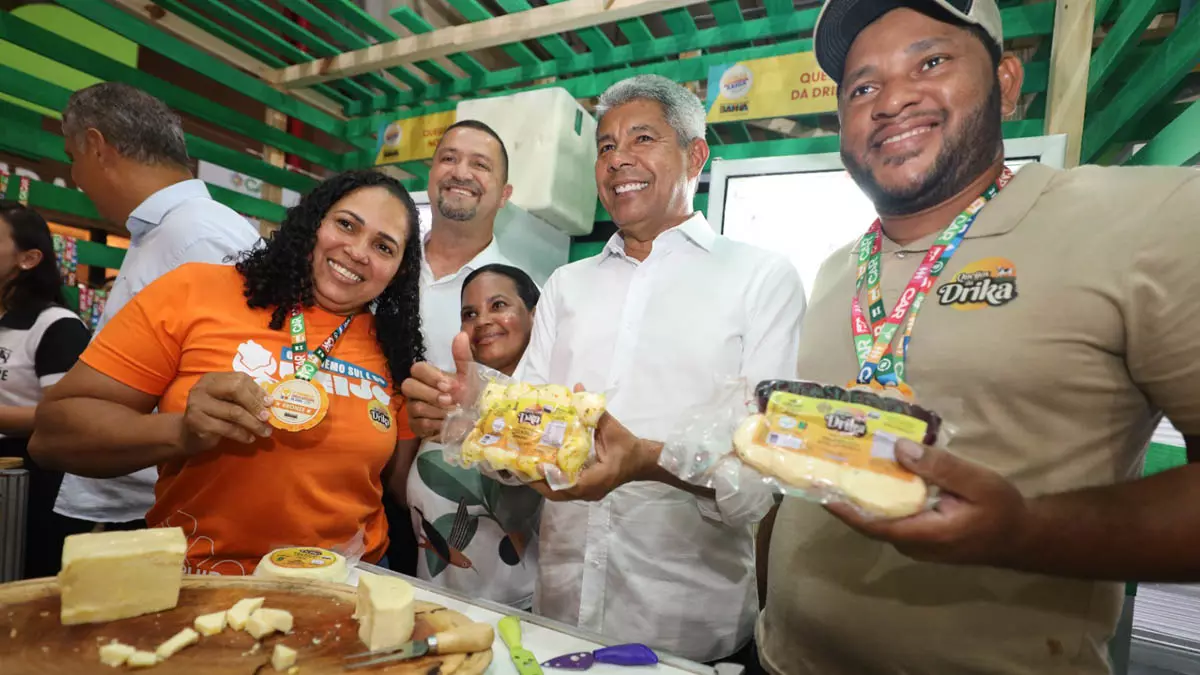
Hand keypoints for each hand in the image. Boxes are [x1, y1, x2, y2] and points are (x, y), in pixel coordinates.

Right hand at [181, 372, 271, 453]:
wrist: (189, 434)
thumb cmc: (215, 415)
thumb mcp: (229, 402)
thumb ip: (246, 398)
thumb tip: (269, 401)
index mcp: (213, 379)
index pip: (239, 379)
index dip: (257, 391)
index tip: (270, 403)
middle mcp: (203, 387)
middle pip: (235, 390)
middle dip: (255, 405)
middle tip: (267, 418)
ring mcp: (198, 404)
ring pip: (234, 412)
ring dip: (253, 424)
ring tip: (265, 432)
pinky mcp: (197, 422)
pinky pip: (227, 428)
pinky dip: (242, 434)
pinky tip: (249, 438)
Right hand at [401, 332, 473, 438]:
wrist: (473, 422)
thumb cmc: (469, 397)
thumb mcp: (469, 377)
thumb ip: (463, 357)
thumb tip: (460, 334)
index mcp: (428, 376)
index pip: (417, 369)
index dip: (431, 377)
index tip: (449, 385)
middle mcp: (416, 390)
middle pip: (408, 386)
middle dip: (430, 394)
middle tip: (450, 401)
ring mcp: (413, 408)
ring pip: (414, 406)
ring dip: (437, 411)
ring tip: (453, 414)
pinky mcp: (415, 426)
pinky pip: (418, 424)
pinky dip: (435, 424)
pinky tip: (447, 424)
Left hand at [531, 404, 656, 501]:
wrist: (642, 461)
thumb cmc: (627, 446)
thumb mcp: (612, 428)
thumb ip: (593, 410)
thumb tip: (578, 388)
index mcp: (599, 477)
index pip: (571, 483)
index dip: (552, 477)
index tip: (536, 466)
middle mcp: (592, 490)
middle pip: (560, 494)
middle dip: (540, 483)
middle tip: (522, 468)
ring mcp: (589, 493)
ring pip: (561, 495)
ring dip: (544, 484)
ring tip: (526, 470)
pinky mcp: (588, 490)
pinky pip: (566, 490)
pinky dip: (553, 482)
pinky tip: (541, 470)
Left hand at [825, 439, 1028, 566]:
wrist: (1020, 536)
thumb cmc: (1001, 510)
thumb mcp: (977, 482)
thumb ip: (939, 467)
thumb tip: (898, 450)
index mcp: (925, 534)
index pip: (874, 525)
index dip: (846, 510)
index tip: (821, 492)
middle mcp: (913, 544)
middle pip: (870, 522)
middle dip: (847, 497)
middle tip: (827, 468)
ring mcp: (915, 543)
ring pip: (880, 520)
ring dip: (861, 497)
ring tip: (841, 466)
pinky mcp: (920, 536)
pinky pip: (892, 519)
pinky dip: (878, 499)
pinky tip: (872, 474)